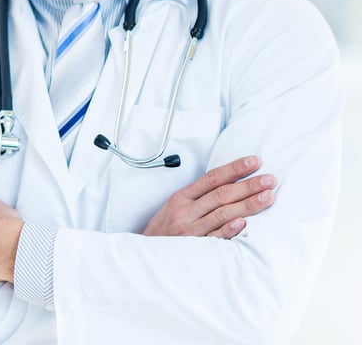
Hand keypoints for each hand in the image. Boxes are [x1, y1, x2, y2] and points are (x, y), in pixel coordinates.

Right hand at [143, 155, 275, 238]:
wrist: (144, 254)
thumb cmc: (162, 230)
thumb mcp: (173, 207)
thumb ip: (196, 197)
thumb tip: (225, 185)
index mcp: (181, 197)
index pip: (212, 178)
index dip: (234, 169)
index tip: (254, 162)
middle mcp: (186, 210)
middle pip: (221, 194)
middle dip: (248, 185)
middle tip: (270, 180)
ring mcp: (190, 229)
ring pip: (222, 213)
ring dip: (248, 204)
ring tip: (268, 197)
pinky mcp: (194, 247)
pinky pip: (214, 237)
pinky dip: (229, 229)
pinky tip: (244, 223)